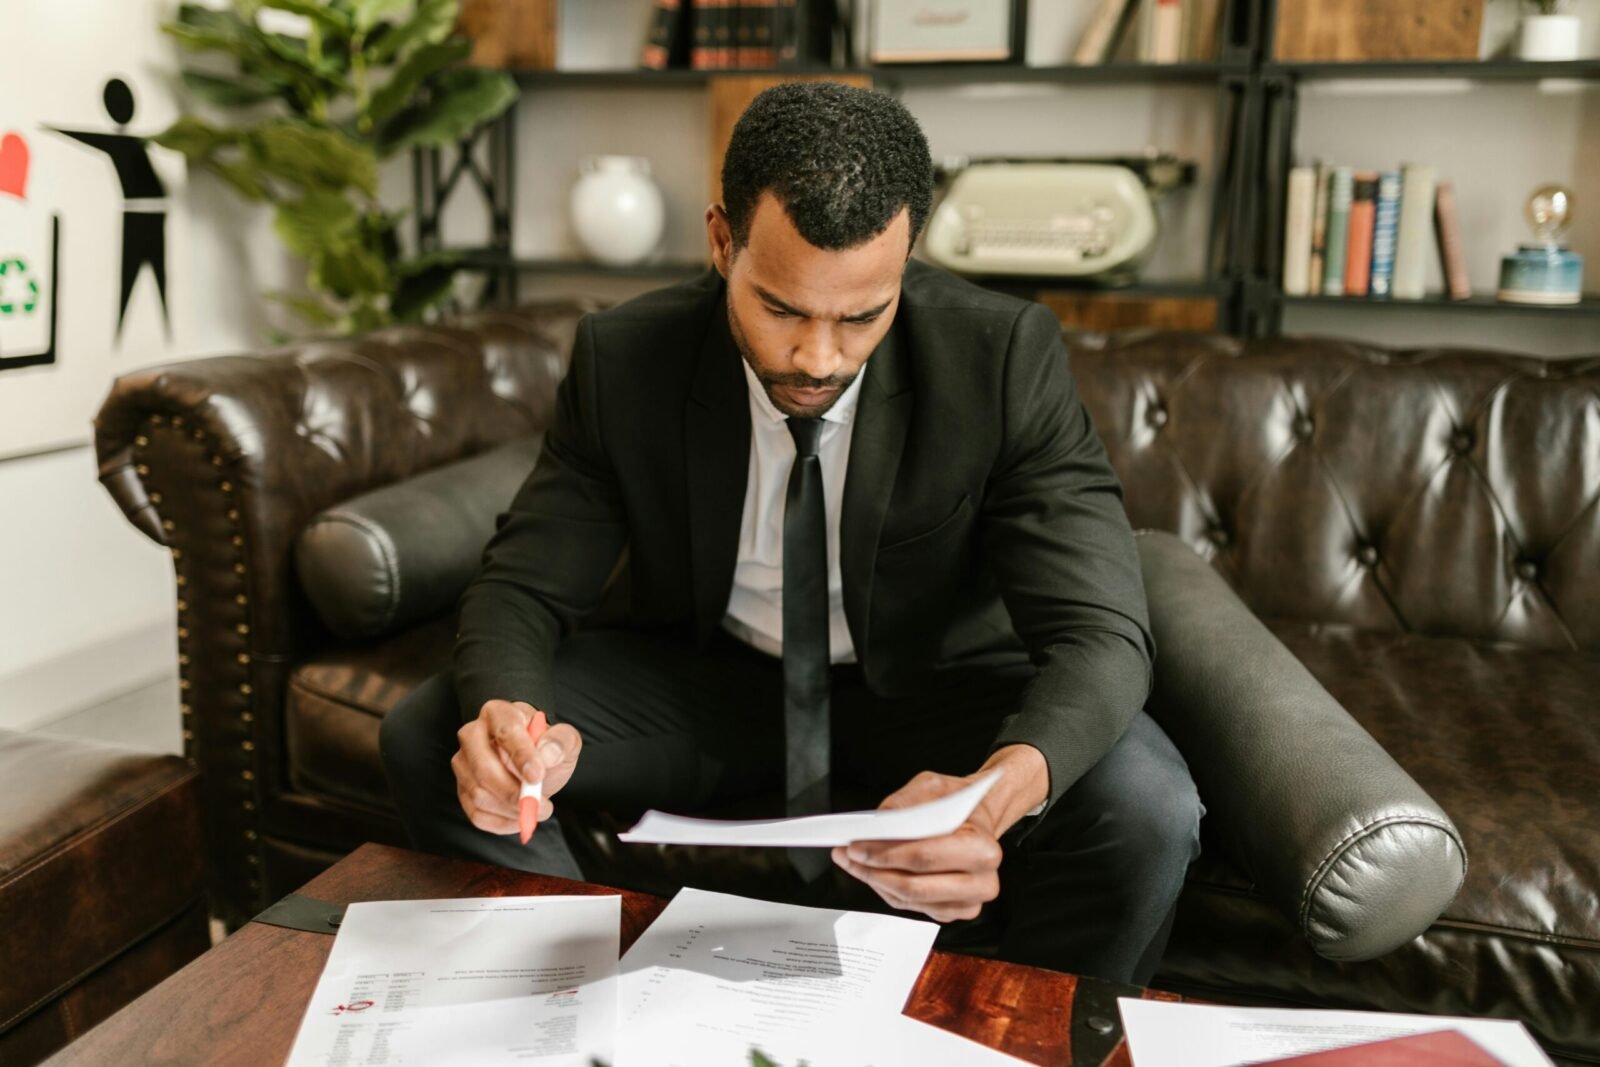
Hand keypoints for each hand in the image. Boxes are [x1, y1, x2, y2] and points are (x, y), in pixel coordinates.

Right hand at [452, 699, 582, 835]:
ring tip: (536, 809)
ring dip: (511, 810)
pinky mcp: (462, 789)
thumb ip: (562, 740)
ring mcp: (463, 763)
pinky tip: (520, 818)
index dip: (521, 755)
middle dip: (513, 792)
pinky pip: (476, 814)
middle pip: (483, 768)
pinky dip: (502, 823)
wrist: (534, 763)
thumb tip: (547, 753)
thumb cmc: (546, 747)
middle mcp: (472, 735)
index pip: (505, 732)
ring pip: (478, 794)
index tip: (537, 775)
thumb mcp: (565, 739)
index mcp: (497, 713)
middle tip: (541, 805)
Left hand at [830, 770, 1004, 922]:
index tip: (855, 845)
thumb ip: (905, 803)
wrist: (977, 818)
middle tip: (848, 854)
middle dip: (873, 870)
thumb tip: (875, 825)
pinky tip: (873, 872)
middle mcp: (982, 881)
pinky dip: (887, 890)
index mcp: (982, 848)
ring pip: (909, 900)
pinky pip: (911, 907)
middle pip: (914, 886)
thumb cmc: (957, 803)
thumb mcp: (933, 786)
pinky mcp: (954, 912)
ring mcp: (969, 902)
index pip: (925, 857)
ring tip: (852, 862)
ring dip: (875, 881)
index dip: (885, 854)